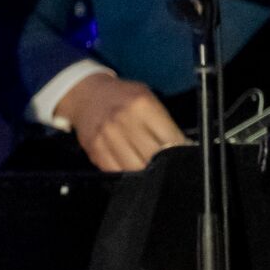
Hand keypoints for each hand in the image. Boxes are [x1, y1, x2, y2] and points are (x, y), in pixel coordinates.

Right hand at [54, 72, 187, 172]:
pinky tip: (132, 165)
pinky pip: (117, 172)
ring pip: (136, 169)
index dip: (180, 150)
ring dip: (147, 172)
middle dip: (164, 163)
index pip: (171, 138)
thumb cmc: (123, 97)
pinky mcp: (95, 150)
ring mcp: (107, 137)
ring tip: (150, 167)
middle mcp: (123, 121)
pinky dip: (128, 174)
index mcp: (142, 105)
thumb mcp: (147, 98)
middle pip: (154, 157)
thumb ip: (163, 121)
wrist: (86, 95)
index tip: (183, 155)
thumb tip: (182, 148)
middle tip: (167, 163)